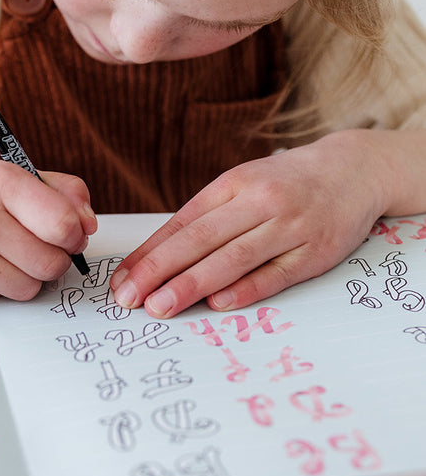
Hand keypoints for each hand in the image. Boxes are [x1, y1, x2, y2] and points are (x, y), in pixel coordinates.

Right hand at [0, 160, 96, 298]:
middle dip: (56, 260)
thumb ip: (63, 193)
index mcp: (0, 181)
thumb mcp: (15, 176)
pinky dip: (1, 284)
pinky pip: (0, 297)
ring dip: (30, 276)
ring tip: (12, 255)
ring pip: (29, 287)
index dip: (75, 235)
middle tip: (41, 247)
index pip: (62, 224)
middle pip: (50, 263)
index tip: (69, 233)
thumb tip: (89, 225)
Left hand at [110, 130, 395, 317]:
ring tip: (160, 306)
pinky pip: (276, 274)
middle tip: (128, 298)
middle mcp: (258, 202)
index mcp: (232, 185)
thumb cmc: (284, 183)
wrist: (352, 170)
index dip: (149, 253)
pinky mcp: (316, 252)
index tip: (122, 278)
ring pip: (233, 258)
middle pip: (200, 240)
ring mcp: (289, 227)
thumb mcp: (242, 185)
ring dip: (193, 284)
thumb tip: (160, 254)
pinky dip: (246, 289)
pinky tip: (218, 303)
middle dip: (158, 270)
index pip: (182, 223)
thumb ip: (207, 217)